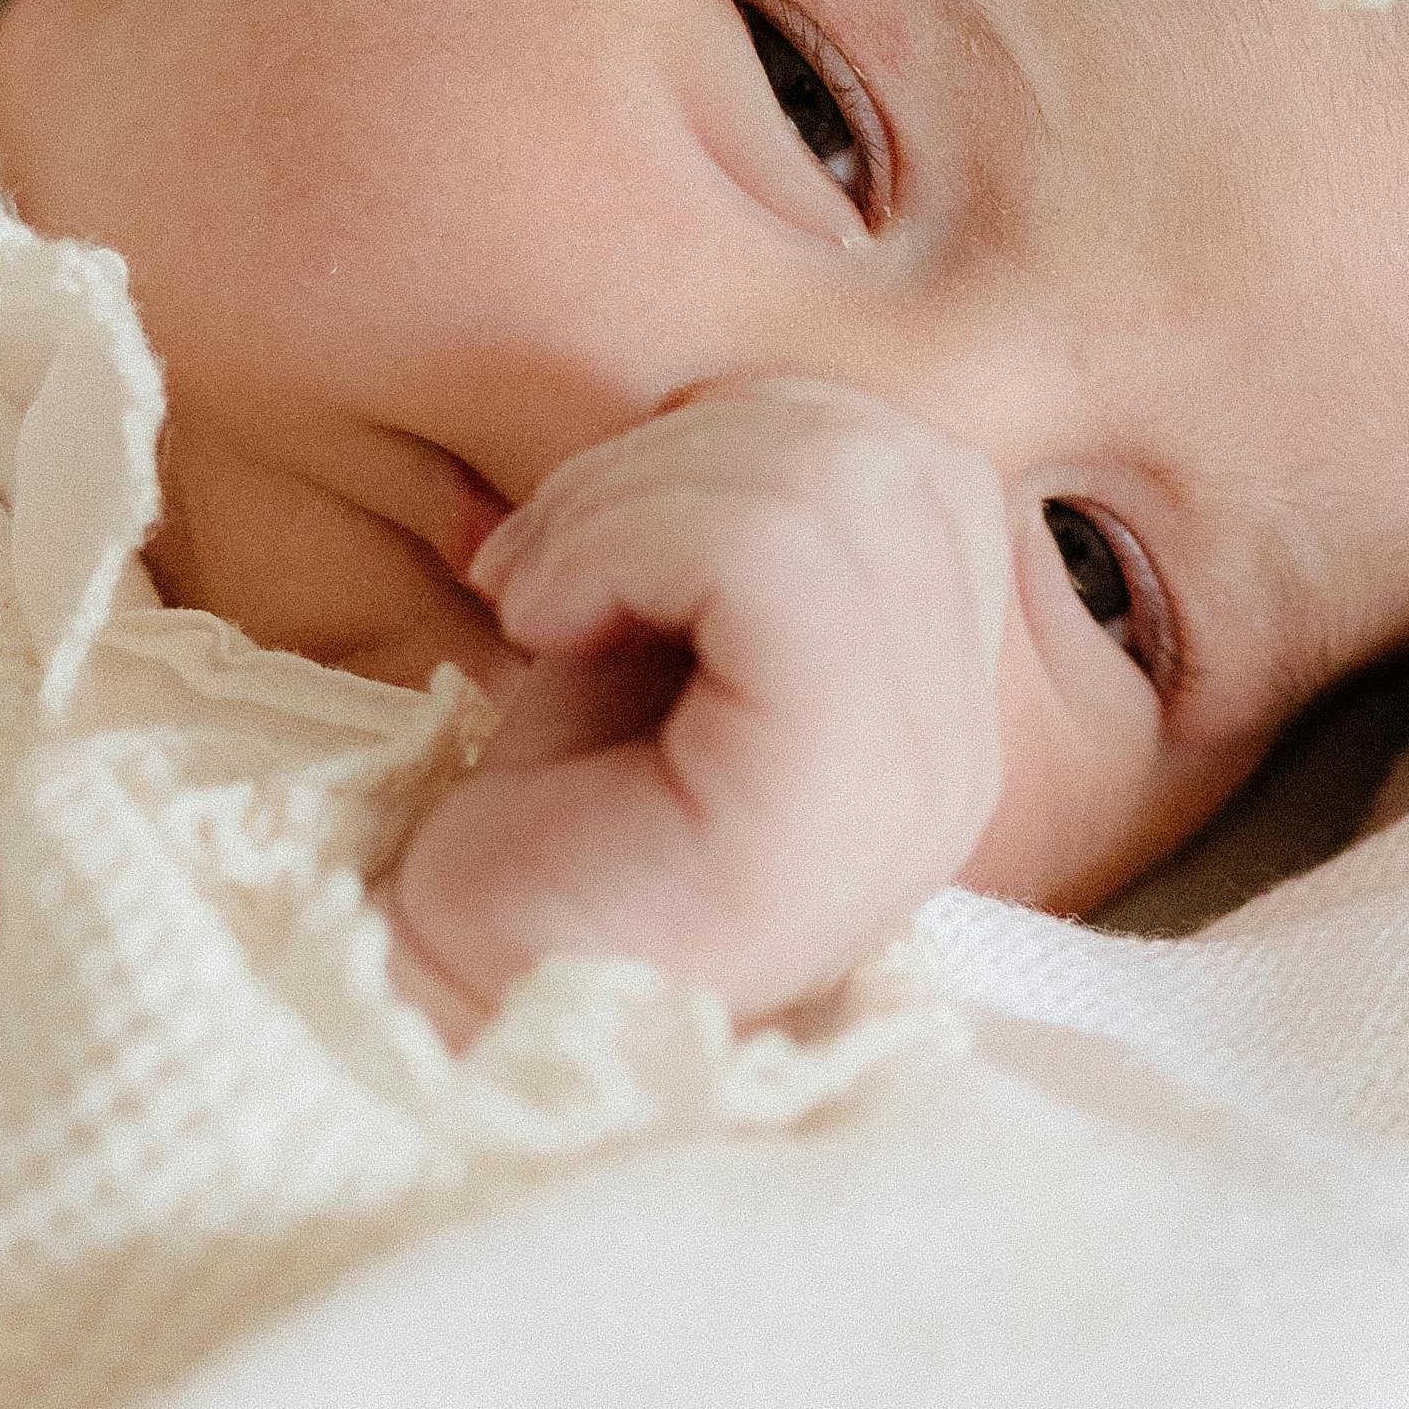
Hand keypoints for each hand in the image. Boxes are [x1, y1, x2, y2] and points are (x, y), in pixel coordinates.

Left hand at [382, 377, 1008, 1037]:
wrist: (447, 1019)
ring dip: (630, 493)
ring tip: (534, 594)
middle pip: (884, 452)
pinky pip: (770, 556)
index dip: (747, 433)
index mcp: (943, 706)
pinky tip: (538, 625)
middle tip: (541, 555)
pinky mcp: (821, 807)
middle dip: (680, 446)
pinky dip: (622, 542)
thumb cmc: (543, 839)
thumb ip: (745, 526)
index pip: (920, 463)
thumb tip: (722, 388)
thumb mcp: (666, 641)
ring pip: (831, 480)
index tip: (594, 528)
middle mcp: (962, 753)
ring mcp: (912, 786)